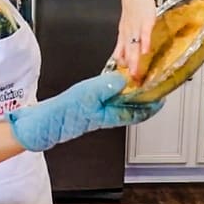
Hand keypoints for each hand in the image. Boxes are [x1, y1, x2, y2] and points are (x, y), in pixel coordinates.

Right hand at [8, 71, 162, 151]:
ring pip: (119, 102)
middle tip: (152, 83)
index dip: (153, 104)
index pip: (139, 111)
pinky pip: (105, 98)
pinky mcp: (84, 107)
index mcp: (109, 114)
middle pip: (131, 106)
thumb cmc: (60, 115)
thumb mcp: (86, 96)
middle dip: (144, 96)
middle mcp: (104, 114)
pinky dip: (112, 89)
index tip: (163, 95)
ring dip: (129, 92)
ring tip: (135, 80)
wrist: (40, 124)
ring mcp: (94, 111)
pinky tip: (108, 82)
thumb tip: (123, 79)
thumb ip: (105, 86)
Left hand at [112, 0, 156, 80]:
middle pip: (128, 53)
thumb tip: (121, 59)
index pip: (120, 55)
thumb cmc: (133, 9)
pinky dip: (145, 41)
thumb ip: (124, 44)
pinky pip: (145, 32)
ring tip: (136, 71)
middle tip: (132, 80)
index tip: (127, 79)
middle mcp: (128, 33)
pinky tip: (145, 50)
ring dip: (135, 58)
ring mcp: (136, 27)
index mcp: (123, 36)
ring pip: (133, 45)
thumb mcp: (125, 28)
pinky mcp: (145, 19)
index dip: (123, 67)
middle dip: (130, 67)